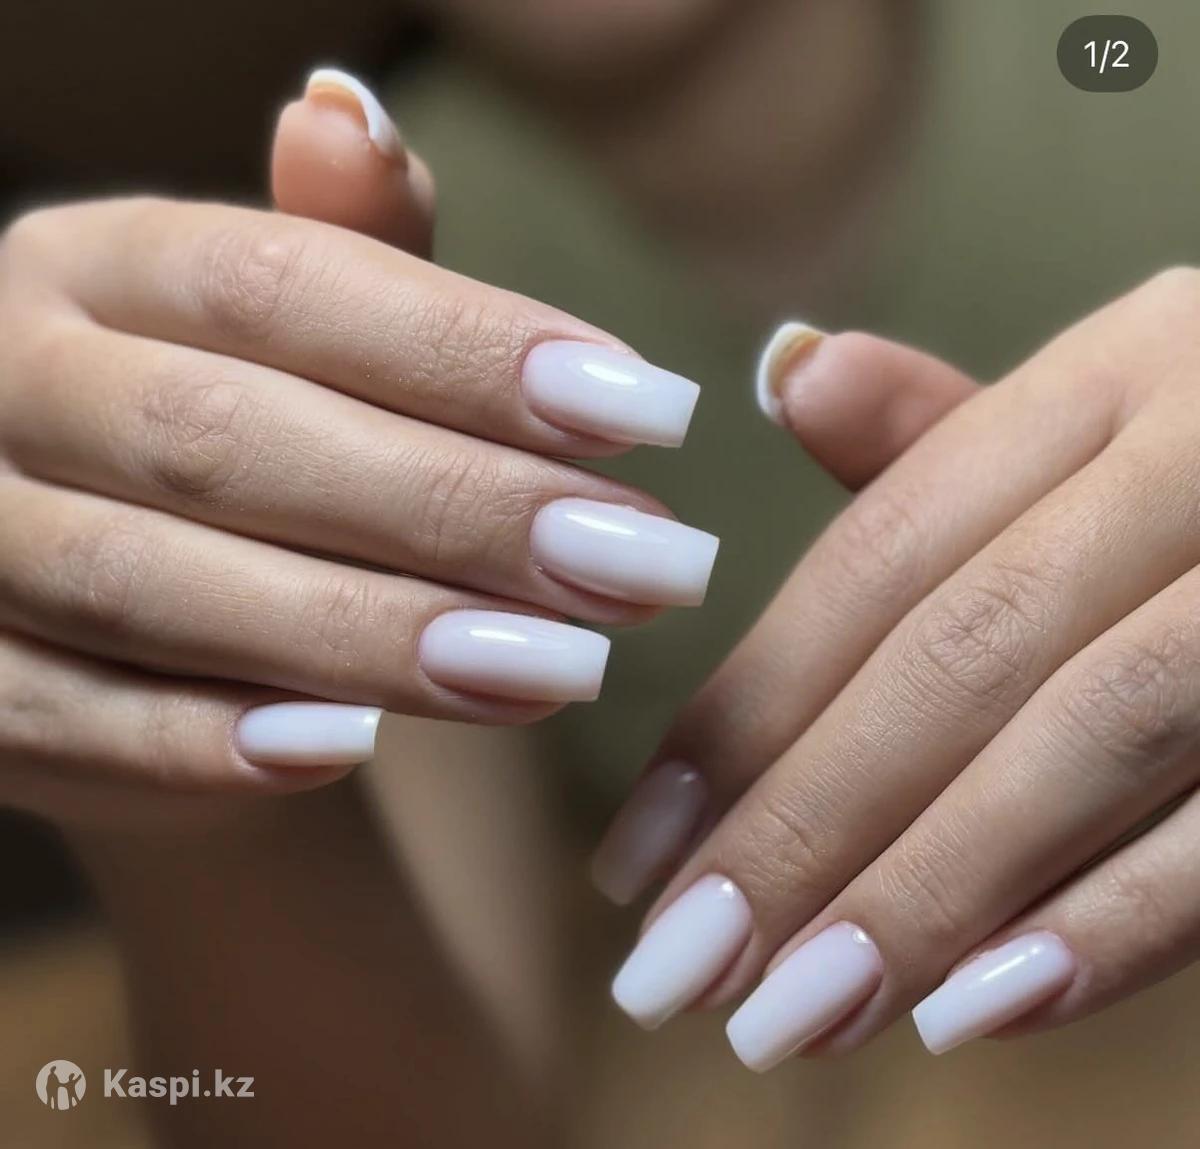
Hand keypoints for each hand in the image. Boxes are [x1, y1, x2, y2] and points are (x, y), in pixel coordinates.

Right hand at [0, 69, 717, 825]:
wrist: (138, 613)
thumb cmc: (256, 448)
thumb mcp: (301, 342)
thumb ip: (342, 253)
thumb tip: (352, 114)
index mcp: (100, 266)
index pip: (284, 284)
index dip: (470, 351)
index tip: (648, 414)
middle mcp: (11, 377)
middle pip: (227, 438)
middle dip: (453, 508)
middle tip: (638, 565)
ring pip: (147, 583)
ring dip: (362, 635)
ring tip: (552, 669)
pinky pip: (58, 719)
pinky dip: (199, 746)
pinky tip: (351, 752)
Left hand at [597, 277, 1199, 1065]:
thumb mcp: (1110, 423)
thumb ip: (947, 431)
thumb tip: (787, 373)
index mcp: (1118, 372)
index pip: (880, 557)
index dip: (744, 711)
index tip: (635, 856)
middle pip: (958, 652)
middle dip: (802, 826)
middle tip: (677, 972)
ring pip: (1085, 732)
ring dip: (924, 893)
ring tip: (790, 1016)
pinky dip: (1116, 919)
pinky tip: (975, 1009)